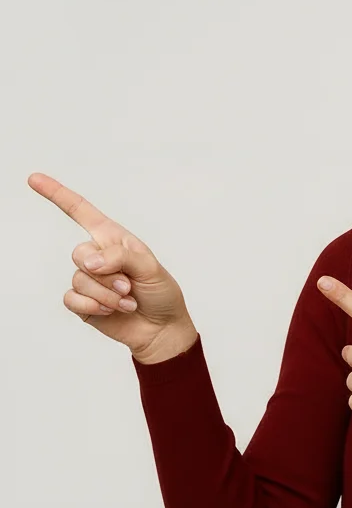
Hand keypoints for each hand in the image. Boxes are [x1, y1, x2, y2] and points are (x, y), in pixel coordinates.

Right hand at [28, 171, 193, 358]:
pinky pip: (72, 299)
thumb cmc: (161, 292)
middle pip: (79, 254)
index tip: (34, 179)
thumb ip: (120, 256)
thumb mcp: (150, 267)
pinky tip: (112, 311)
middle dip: (108, 274)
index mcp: (113, 238)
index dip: (57, 194)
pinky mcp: (82, 302)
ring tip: (128, 300)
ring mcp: (88, 279)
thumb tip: (88, 262)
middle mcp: (97, 255)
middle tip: (130, 286)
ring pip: (80, 279)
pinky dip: (94, 306)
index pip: (81, 211)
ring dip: (107, 294)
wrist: (161, 328)